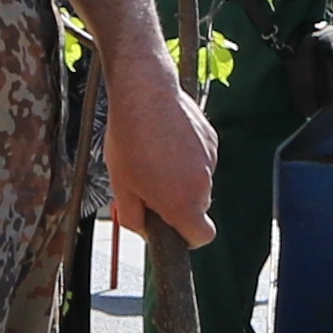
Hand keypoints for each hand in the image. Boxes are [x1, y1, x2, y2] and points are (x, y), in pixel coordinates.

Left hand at [105, 50, 218, 247]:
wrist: (144, 94)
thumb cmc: (130, 139)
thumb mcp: (120, 186)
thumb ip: (133, 218)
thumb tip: (144, 229)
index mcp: (181, 203)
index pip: (201, 237)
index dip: (186, 238)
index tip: (171, 227)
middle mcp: (202, 184)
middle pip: (197, 208)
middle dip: (178, 203)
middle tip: (150, 184)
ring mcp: (210, 160)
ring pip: (198, 182)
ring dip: (181, 178)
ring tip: (154, 156)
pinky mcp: (212, 140)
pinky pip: (201, 159)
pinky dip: (187, 156)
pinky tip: (165, 140)